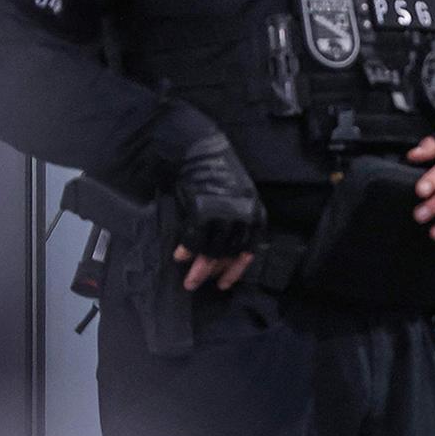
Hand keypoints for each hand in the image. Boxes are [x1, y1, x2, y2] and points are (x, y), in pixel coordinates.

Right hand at [169, 132, 264, 288]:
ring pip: (212, 251)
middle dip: (212, 272)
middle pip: (228, 254)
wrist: (202, 152)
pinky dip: (186, 250)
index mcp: (255, 214)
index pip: (248, 250)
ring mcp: (224, 215)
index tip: (224, 283)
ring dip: (199, 269)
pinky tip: (179, 256)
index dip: (235, 269)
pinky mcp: (204, 211)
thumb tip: (222, 252)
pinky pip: (194, 239)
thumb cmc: (218, 175)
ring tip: (188, 279)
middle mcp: (244, 217)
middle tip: (195, 284)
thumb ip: (234, 224)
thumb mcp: (237, 200)